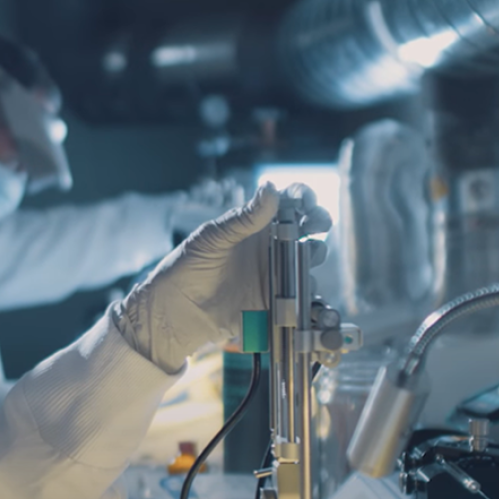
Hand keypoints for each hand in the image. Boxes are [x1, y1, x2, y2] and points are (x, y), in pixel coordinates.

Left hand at [114, 183, 331, 372]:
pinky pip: (303, 294)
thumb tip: (271, 190)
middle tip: (316, 224)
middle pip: (308, 227)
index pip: (288, 202)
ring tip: (305, 255)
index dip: (303, 197)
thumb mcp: (213, 238)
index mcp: (255, 223)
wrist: (179, 309)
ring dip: (315, 253)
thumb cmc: (188, 267)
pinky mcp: (278, 299)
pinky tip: (303, 287)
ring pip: (310, 257)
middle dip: (319, 221)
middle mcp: (271, 244)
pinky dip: (310, 290)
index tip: (306, 201)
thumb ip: (244, 218)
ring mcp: (276, 271)